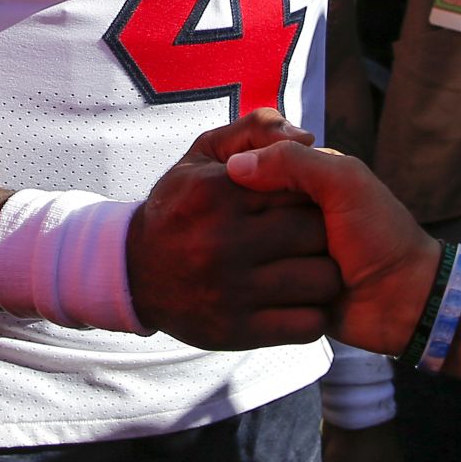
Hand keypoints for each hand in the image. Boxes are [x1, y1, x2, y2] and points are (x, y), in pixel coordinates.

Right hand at [127, 109, 342, 348]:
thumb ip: (256, 129)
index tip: (309, 199)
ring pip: (321, 280)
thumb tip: (307, 138)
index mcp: (217, 192)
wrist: (134, 275)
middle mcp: (222, 241)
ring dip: (326, 274)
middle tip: (318, 235)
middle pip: (316, 232)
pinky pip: (307, 324)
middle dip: (326, 231)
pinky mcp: (236, 332)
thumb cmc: (183, 205)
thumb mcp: (206, 153)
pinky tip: (301, 300)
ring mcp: (230, 291)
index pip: (300, 186)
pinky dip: (314, 314)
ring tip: (312, 266)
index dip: (314, 192)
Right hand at [223, 141, 440, 356]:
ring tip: (332, 271)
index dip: (275, 195)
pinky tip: (318, 299)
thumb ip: (293, 161)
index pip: (255, 184)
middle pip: (256, 228)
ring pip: (260, 270)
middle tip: (332, 241)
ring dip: (301, 275)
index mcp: (295, 189)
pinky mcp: (277, 309)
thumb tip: (235, 166)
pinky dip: (295, 306)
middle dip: (295, 238)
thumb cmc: (381, 232)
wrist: (408, 297)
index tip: (308, 207)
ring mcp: (277, 270)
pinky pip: (267, 305)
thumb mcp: (345, 181)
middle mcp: (280, 227)